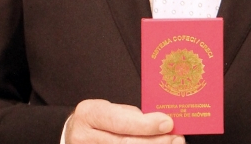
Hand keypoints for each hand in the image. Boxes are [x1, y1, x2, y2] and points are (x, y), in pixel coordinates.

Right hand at [65, 99, 183, 143]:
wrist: (74, 134)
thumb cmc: (99, 120)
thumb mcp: (112, 109)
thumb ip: (133, 117)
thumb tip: (162, 123)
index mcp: (89, 114)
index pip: (121, 122)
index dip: (146, 124)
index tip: (168, 123)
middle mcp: (83, 137)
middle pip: (125, 143)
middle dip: (155, 141)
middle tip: (176, 138)